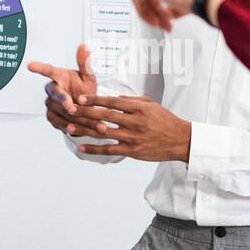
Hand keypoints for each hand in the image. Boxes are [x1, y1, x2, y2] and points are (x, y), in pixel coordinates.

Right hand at [26, 44, 97, 135]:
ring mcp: (50, 104)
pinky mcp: (52, 118)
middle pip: (55, 95)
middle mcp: (52, 90)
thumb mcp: (88, 76)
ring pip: (58, 110)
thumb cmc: (85, 89)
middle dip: (63, 101)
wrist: (87, 110)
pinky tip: (80, 128)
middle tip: (73, 107)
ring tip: (86, 119)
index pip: (48, 70)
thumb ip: (85, 63)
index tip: (30, 65)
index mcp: (59, 76)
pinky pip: (59, 122)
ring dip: (72, 116)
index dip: (39, 68)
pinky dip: (70, 126)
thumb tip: (84, 46)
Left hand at [72, 94, 191, 162]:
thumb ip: (132, 100)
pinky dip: (95, 149)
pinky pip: (110, 149)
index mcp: (138, 108)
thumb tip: (114, 98)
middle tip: (69, 110)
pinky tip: (82, 148)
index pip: (111, 102)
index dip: (94, 100)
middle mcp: (134, 122)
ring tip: (69, 128)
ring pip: (103, 133)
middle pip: (104, 116)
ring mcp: (132, 137)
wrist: (180, 140)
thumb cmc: (165, 120)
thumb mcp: (151, 104)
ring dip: (85, 130)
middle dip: (85, 112)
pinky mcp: (132, 151)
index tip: (80, 98)